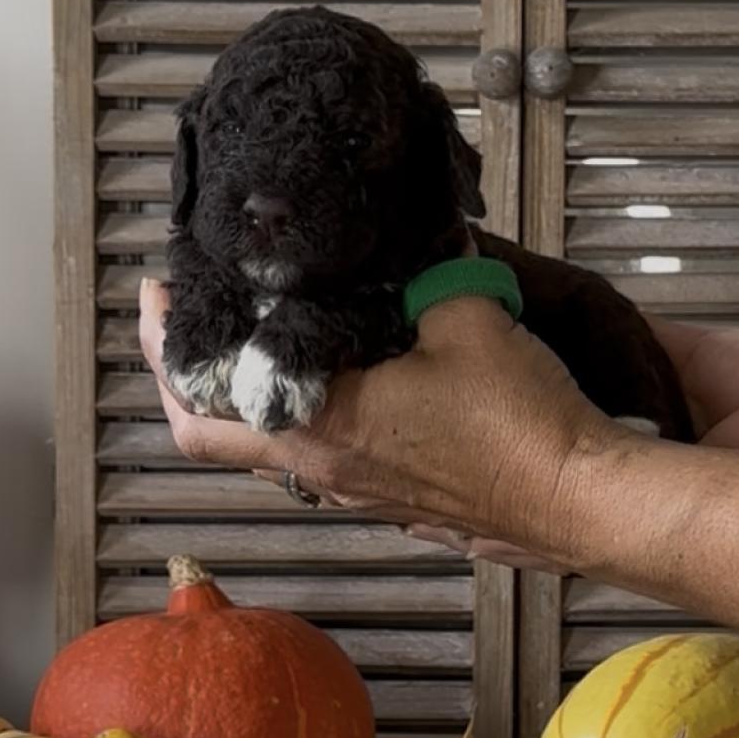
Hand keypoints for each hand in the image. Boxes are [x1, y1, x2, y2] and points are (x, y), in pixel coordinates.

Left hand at [139, 278, 630, 557]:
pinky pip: (314, 461)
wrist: (579, 499)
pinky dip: (293, 420)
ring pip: (261, 453)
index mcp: (322, 426)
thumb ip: (427, 271)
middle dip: (179, 379)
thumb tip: (414, 237)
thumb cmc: (521, 425)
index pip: (203, 396)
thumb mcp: (466, 315)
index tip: (159, 293)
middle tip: (179, 324)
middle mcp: (323, 470)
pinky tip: (328, 381)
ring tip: (246, 344)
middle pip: (209, 437)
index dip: (164, 344)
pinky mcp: (391, 500)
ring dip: (237, 402)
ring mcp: (356, 493)